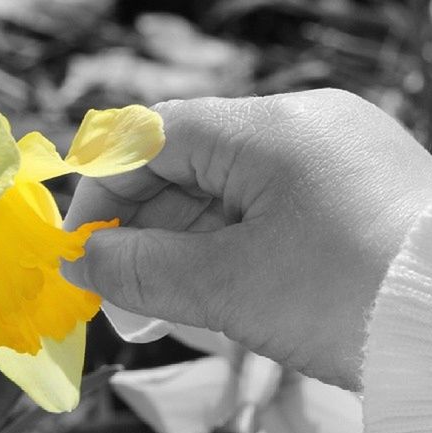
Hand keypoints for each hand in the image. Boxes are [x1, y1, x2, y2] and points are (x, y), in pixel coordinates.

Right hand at [62, 89, 431, 389]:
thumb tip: (80, 263)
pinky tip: (204, 289)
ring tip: (154, 302)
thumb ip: (142, 270)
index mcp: (270, 130)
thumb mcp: (230, 287)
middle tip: (114, 289)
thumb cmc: (351, 301)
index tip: (82, 246)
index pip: (155, 135)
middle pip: (186, 164)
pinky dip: (221, 249)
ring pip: (221, 194)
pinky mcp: (342, 199)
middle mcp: (300, 131)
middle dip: (140, 226)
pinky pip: (259, 214)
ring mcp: (326, 163)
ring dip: (178, 245)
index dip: (105, 188)